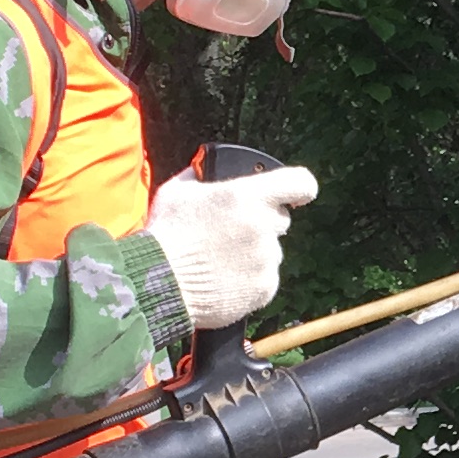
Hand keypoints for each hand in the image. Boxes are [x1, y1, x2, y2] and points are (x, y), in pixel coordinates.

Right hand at [145, 165, 318, 330]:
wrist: (158, 285)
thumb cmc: (164, 237)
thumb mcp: (176, 192)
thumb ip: (199, 177)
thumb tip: (204, 169)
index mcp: (246, 196)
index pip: (299, 183)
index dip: (301, 187)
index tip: (297, 195)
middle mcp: (263, 226)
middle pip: (281, 220)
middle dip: (264, 223)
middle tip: (234, 233)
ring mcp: (266, 259)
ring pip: (271, 252)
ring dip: (253, 254)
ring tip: (219, 261)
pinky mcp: (265, 288)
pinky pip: (265, 279)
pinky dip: (250, 280)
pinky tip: (223, 279)